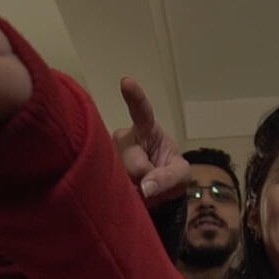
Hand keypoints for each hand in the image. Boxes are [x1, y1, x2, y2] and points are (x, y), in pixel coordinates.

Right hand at [112, 78, 189, 202]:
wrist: (156, 192)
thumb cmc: (169, 174)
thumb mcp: (181, 176)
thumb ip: (168, 179)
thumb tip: (145, 188)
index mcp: (146, 129)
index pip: (141, 111)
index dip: (134, 97)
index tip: (126, 82)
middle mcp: (123, 137)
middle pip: (132, 163)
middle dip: (146, 178)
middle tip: (152, 181)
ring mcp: (108, 154)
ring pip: (122, 178)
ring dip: (135, 190)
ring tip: (141, 188)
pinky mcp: (98, 172)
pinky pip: (111, 188)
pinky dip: (125, 197)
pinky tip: (127, 193)